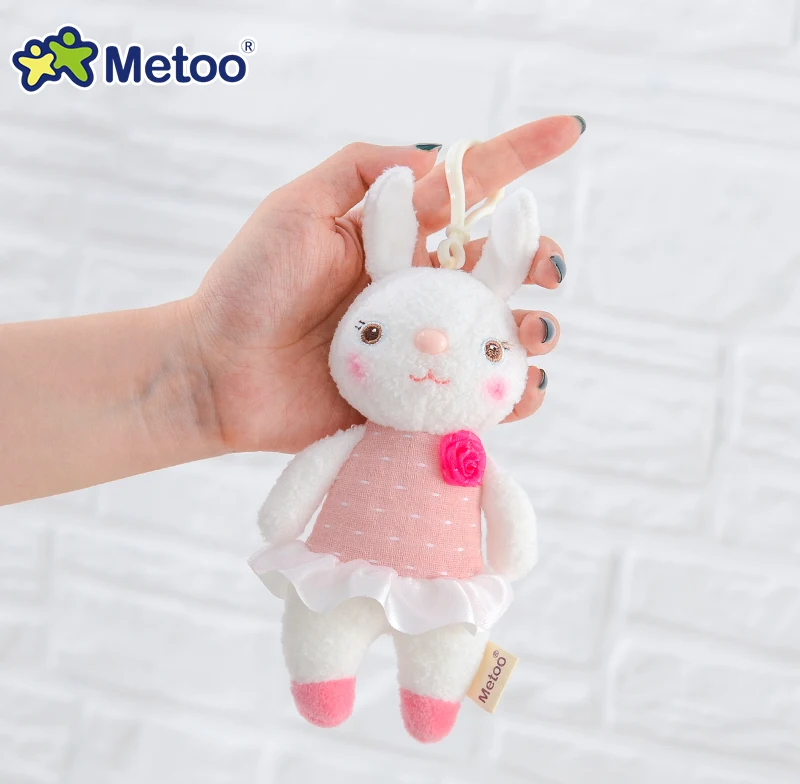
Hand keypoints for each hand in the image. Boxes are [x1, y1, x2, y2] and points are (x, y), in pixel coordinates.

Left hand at [188, 116, 582, 453]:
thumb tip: (437, 157)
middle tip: (546, 269)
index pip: (469, 190)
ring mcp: (420, 346)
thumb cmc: (249, 286)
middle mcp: (417, 289)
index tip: (569, 131)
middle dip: (538, 260)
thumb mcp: (297, 206)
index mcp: (398, 239)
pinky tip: (520, 389)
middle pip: (501, 268)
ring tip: (531, 333)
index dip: (520, 157)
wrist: (217, 372)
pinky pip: (477, 398)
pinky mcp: (415, 398)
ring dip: (533, 329)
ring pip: (500, 333)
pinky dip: (512, 395)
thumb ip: (363, 171)